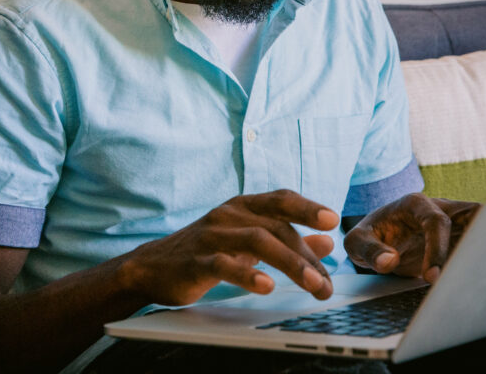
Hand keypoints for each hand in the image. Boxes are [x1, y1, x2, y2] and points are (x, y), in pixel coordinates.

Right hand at [120, 189, 338, 306]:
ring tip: (313, 286)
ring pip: (257, 242)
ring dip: (290, 264)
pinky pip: (224, 264)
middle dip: (306, 256)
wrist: (152, 267)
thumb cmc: (205, 251)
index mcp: (241, 207)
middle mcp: (227, 215)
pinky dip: (247, 274)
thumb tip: (326, 242)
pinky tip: (267, 286)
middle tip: (327, 283)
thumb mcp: (247, 242)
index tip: (333, 220)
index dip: (306, 207)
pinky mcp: (195, 260)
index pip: (279, 200)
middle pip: (276, 227)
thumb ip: (285, 239)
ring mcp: (210, 236)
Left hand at [344, 193, 478, 281]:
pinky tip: (479, 282)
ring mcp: (457, 222)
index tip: (431, 276)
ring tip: (479, 281)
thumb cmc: (370, 237)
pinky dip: (485, 261)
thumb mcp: (356, 242)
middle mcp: (441, 208)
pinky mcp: (466, 238)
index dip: (437, 248)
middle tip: (466, 279)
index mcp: (415, 204)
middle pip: (474, 219)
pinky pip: (484, 246)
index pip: (436, 221)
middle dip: (474, 248)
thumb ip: (368, 250)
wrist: (381, 240)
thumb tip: (389, 261)